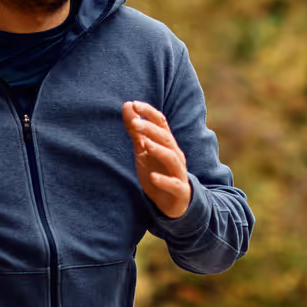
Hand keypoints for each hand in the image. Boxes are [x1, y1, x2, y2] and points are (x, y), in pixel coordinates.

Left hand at [122, 100, 191, 219]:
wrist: (174, 202)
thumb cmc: (157, 171)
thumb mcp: (143, 150)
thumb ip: (136, 130)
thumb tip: (127, 105)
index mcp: (167, 144)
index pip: (161, 123)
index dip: (149, 112)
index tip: (133, 104)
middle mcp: (175, 155)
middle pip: (166, 138)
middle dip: (151, 129)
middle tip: (134, 122)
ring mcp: (179, 172)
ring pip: (172, 158)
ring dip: (159, 150)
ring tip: (145, 144)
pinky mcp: (179, 190)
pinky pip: (174, 184)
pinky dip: (164, 180)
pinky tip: (153, 177)